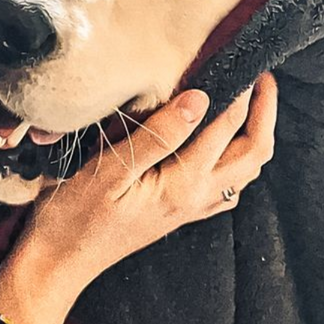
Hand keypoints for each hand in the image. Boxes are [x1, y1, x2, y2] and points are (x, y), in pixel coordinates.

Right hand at [0, 73, 278, 323]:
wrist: (59, 261)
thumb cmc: (74, 216)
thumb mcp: (109, 170)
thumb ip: (158, 136)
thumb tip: (199, 100)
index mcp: (183, 184)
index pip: (226, 128)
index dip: (240, 93)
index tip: (244, 61)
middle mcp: (197, 198)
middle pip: (253, 153)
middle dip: (265, 114)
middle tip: (263, 78)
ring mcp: (191, 209)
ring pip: (245, 172)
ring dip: (255, 137)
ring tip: (252, 105)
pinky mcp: (180, 213)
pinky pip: (226, 188)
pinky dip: (236, 162)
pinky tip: (224, 149)